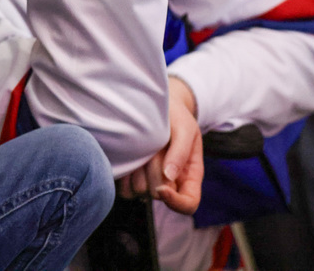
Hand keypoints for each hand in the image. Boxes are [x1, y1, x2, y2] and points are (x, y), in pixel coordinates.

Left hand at [118, 77, 203, 214]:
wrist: (156, 107)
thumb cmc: (176, 117)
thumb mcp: (186, 128)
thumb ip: (181, 150)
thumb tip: (169, 175)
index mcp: (189, 177)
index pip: (188, 205)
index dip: (175, 202)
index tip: (162, 187)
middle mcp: (169, 183)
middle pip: (157, 194)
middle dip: (153, 172)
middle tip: (154, 146)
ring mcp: (149, 180)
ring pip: (139, 191)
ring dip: (138, 170)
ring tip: (142, 147)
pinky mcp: (131, 176)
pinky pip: (124, 188)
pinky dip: (124, 174)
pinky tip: (128, 154)